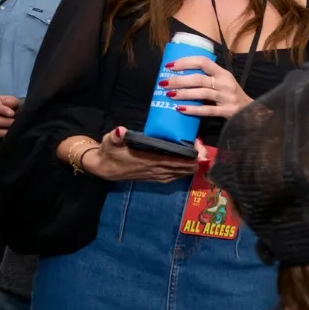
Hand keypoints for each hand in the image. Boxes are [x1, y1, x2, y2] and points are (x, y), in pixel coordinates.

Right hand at [82, 127, 202, 182]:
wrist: (105, 170)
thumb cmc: (110, 153)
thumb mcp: (110, 142)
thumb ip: (115, 137)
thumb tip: (120, 131)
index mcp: (150, 160)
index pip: (175, 160)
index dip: (190, 155)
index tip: (198, 146)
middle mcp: (157, 170)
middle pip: (184, 168)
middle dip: (196, 159)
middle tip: (203, 147)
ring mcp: (158, 176)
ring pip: (182, 173)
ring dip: (192, 165)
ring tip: (200, 154)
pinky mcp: (157, 178)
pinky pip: (176, 176)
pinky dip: (185, 170)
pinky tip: (190, 164)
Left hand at [161, 56, 252, 118]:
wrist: (250, 111)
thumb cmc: (231, 95)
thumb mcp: (223, 82)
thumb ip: (208, 77)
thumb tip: (179, 75)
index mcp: (223, 73)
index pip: (203, 62)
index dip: (185, 62)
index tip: (170, 66)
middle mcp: (225, 83)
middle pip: (199, 78)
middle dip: (179, 80)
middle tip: (164, 83)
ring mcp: (227, 97)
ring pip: (202, 93)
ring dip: (183, 93)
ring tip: (169, 95)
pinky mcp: (227, 111)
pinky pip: (207, 110)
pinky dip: (193, 109)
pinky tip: (180, 109)